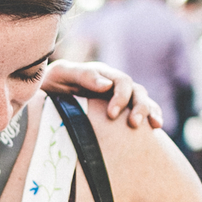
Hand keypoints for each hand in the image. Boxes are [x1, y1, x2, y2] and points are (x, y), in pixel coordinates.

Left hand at [41, 61, 163, 129]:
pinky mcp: (121, 111)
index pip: (121, 82)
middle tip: (134, 124)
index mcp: (102, 74)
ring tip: (155, 126)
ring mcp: (119, 97)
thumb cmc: (52, 83)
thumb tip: (106, 85)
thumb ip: (83, 75)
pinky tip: (156, 128)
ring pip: (143, 100)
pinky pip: (142, 111)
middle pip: (137, 91)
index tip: (112, 114)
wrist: (46, 94)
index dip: (121, 97)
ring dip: (150, 112)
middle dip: (139, 107)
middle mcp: (115, 84)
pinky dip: (152, 116)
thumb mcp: (61, 74)